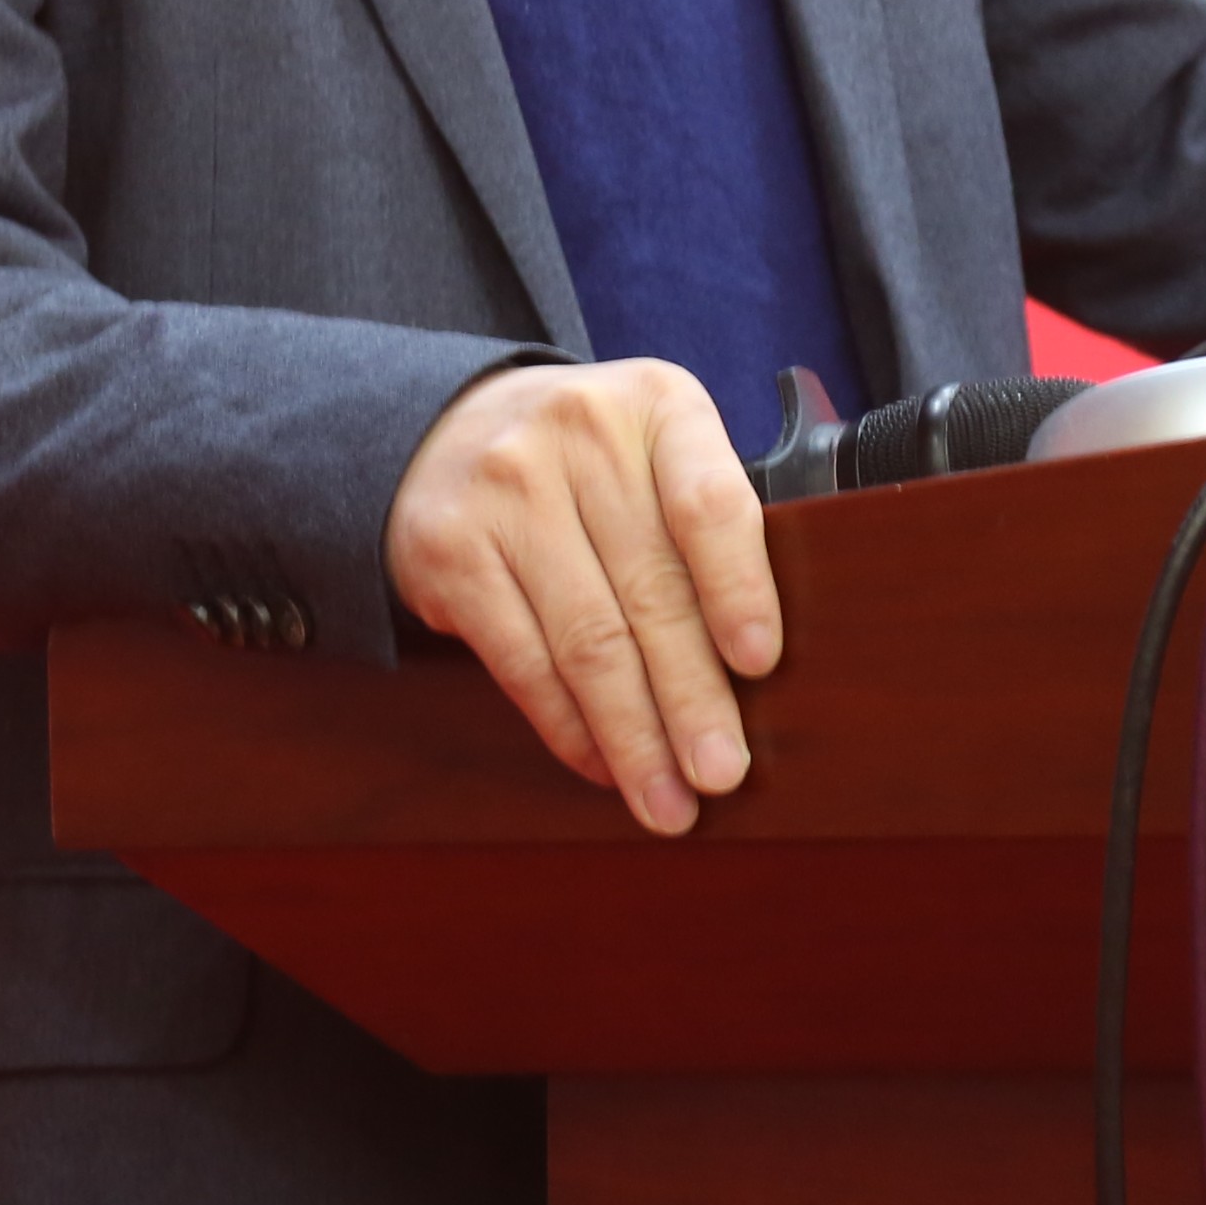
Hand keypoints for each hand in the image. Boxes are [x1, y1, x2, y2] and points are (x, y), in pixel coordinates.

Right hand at [383, 359, 782, 835]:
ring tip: (667, 799)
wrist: (446, 428)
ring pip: (586, 640)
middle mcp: (578, 434)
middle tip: (723, 773)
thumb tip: (759, 669)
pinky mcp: (450, 550)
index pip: (707, 500)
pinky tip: (604, 764)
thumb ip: (706, 522)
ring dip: (633, 735)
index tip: (759, 664)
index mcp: (656, 405)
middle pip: (650, 589)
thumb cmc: (587, 461)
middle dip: (692, 698)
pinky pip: (523, 661)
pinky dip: (569, 727)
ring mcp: (506, 490)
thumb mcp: (655, 448)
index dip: (737, 587)